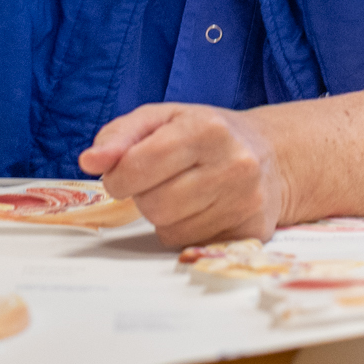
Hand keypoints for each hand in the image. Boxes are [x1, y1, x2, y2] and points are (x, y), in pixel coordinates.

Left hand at [79, 103, 288, 246]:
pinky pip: (190, 245)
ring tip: (184, 192)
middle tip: (162, 180)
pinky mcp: (250, 232)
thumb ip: (120, 135)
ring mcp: (245, 202)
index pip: (138, 165)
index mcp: (207, 128)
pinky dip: (185, 231)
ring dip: (165, 216)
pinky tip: (202, 209)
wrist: (272, 156)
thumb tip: (90, 161)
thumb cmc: (207, 134)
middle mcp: (233, 164)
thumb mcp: (163, 118)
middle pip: (154, 205)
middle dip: (145, 196)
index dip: (119, 176)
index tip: (124, 173)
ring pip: (170, 230)